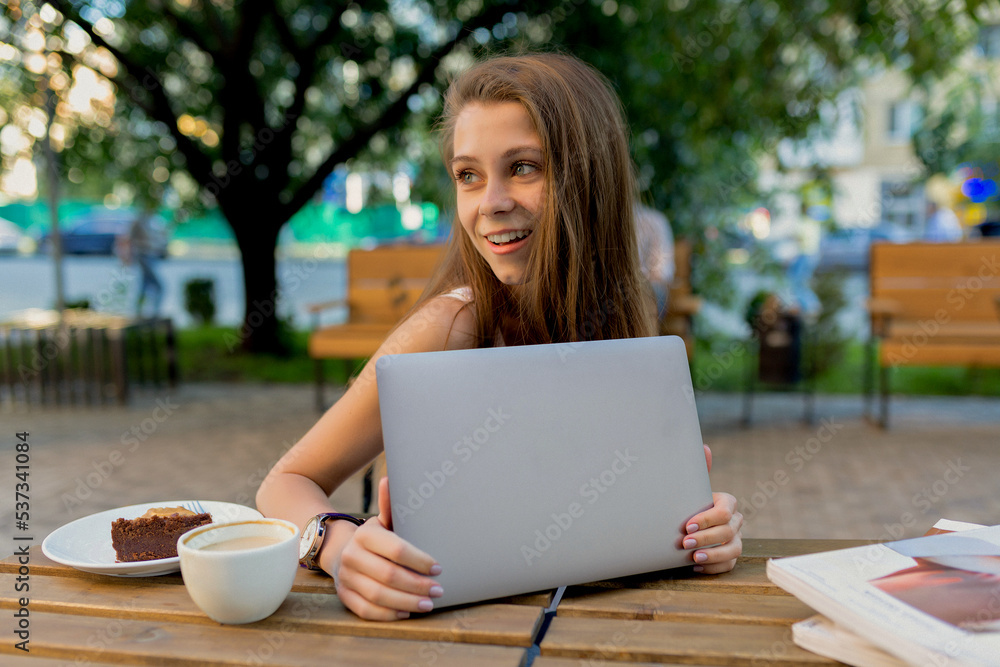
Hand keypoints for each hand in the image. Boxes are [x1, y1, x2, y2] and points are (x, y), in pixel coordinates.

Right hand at [330, 477, 443, 619]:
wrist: (340, 551)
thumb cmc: (374, 538)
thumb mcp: (382, 521)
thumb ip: (390, 505)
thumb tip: (389, 478)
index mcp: (365, 534)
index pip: (396, 549)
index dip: (419, 560)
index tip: (438, 567)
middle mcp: (352, 556)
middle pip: (389, 575)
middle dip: (418, 584)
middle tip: (439, 589)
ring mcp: (346, 578)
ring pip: (378, 596)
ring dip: (407, 602)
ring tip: (428, 603)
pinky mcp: (344, 596)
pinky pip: (366, 610)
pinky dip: (388, 614)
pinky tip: (407, 612)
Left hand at [682, 445, 742, 573]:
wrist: (686, 522)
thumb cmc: (689, 502)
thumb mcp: (691, 487)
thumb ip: (698, 469)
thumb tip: (704, 448)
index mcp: (727, 503)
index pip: (724, 511)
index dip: (707, 519)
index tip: (687, 526)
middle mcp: (735, 522)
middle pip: (727, 532)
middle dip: (706, 538)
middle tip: (685, 543)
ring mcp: (735, 539)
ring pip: (733, 550)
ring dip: (713, 555)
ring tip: (693, 558)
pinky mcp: (730, 556)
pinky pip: (728, 565)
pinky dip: (714, 567)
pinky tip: (695, 566)